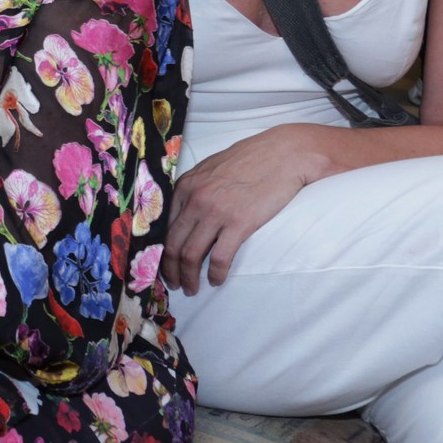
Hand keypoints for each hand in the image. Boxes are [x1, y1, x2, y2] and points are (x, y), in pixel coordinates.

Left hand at [163, 125, 330, 293]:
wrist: (283, 153)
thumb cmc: (250, 159)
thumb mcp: (211, 169)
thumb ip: (194, 189)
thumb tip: (182, 213)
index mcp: (185, 186)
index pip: (163, 226)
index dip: (160, 249)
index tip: (163, 263)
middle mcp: (195, 200)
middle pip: (172, 244)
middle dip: (169, 270)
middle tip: (174, 284)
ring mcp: (216, 212)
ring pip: (190, 255)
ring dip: (189, 277)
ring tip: (192, 288)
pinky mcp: (239, 223)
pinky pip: (219, 258)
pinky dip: (215, 274)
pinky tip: (216, 280)